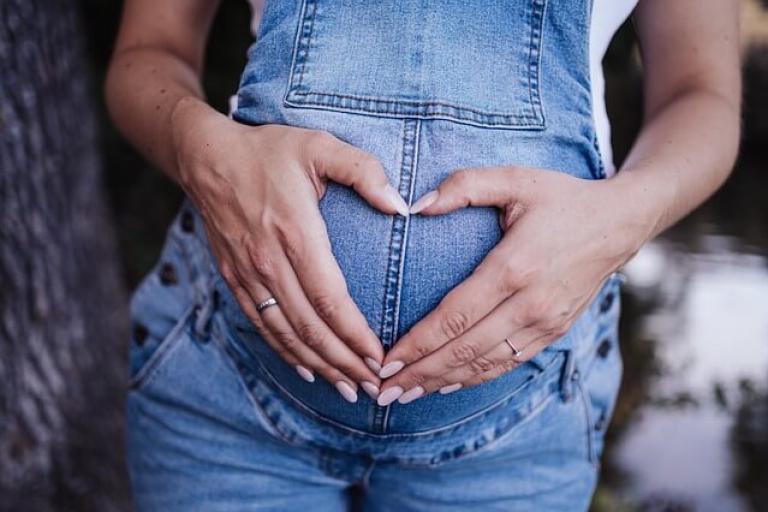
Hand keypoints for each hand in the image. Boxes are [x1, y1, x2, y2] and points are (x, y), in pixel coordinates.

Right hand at [171, 99, 409, 401]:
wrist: (206, 157)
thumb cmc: (269, 150)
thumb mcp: (319, 146)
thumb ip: (363, 171)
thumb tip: (401, 205)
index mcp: (296, 232)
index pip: (329, 298)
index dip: (354, 335)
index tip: (379, 358)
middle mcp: (270, 261)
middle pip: (310, 326)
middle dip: (343, 362)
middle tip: (372, 387)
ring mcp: (249, 274)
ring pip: (286, 333)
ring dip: (318, 365)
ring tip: (347, 389)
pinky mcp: (235, 279)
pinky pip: (262, 325)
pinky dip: (284, 352)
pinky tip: (306, 369)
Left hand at [376, 165, 652, 405]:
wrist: (620, 224)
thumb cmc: (562, 198)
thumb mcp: (515, 179)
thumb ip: (464, 186)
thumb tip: (415, 206)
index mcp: (514, 267)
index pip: (455, 316)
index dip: (418, 344)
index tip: (386, 361)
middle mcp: (530, 303)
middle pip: (464, 349)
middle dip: (420, 372)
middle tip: (383, 390)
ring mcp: (545, 323)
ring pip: (485, 364)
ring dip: (442, 381)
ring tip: (406, 394)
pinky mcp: (554, 331)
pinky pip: (508, 363)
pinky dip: (475, 378)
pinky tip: (447, 384)